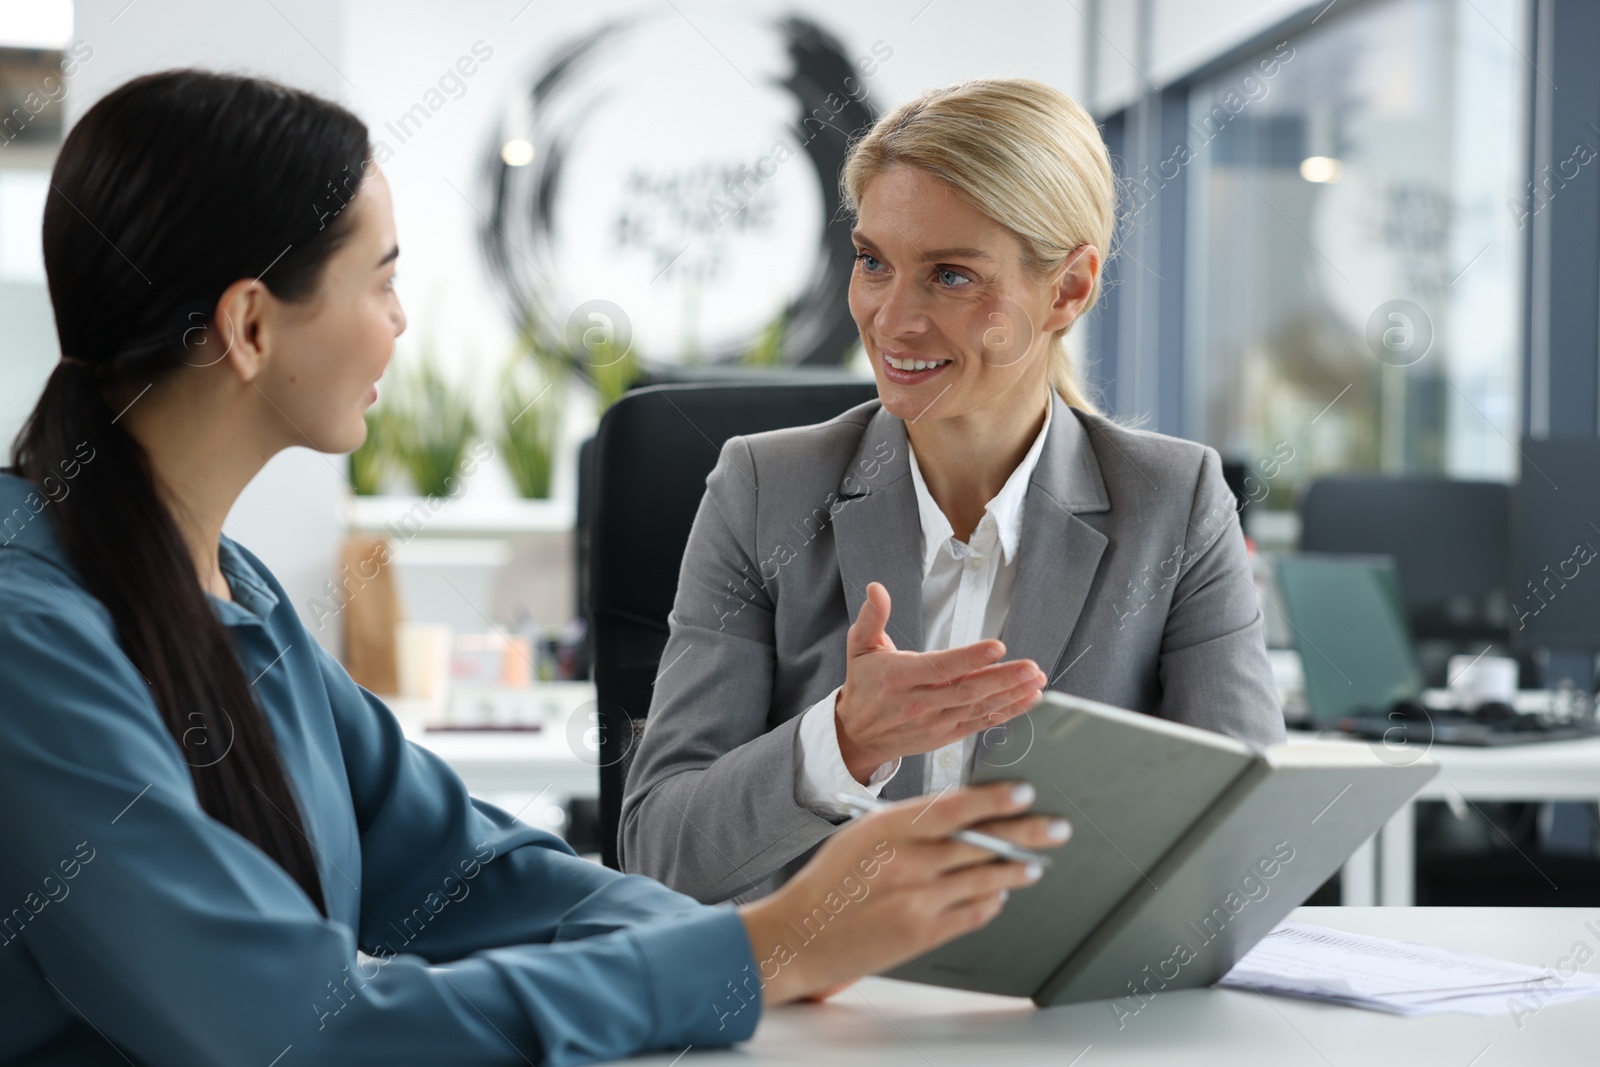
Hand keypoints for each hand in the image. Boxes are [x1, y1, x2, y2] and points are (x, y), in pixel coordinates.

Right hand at [738, 781, 1071, 1005]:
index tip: (1023, 794)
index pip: (953, 807)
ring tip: (1035, 864)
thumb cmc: (830, 881)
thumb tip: (963, 816)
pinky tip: (997, 895)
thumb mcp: (862, 835)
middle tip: (1056, 829)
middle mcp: (906, 861)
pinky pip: (972, 914)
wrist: (800, 934)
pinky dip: (990, 902)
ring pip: (985, 879)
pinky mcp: (921, 934)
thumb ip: (910, 825)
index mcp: (888, 828)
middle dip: (1026, 834)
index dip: (994, 800)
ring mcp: (916, 899)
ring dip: (1016, 870)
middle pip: (981, 843)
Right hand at [835, 581, 1046, 781]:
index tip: (998, 647)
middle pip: (967, 690)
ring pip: (978, 708)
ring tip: (1036, 681)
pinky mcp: (946, 735)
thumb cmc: (863, 687)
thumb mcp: (859, 647)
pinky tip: (1027, 700)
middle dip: (1004, 679)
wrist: (856, 736)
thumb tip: (877, 589)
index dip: (970, 658)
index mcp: (900, 677)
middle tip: (1031, 667)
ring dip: (1011, 695)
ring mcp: (935, 722)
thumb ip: (872, 617)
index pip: (941, 667)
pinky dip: (1006, 713)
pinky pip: (980, 723)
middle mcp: (919, 702)